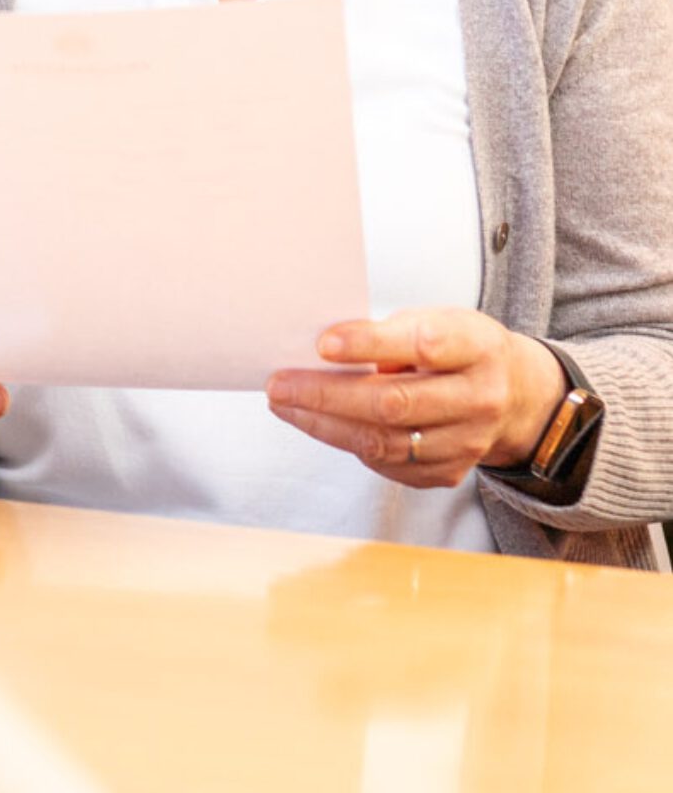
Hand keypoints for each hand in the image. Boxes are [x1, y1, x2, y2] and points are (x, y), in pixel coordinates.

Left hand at [265, 309, 566, 488]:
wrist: (514, 395)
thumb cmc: (459, 348)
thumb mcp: (437, 320)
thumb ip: (390, 334)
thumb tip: (325, 350)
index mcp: (477, 347)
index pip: (423, 346)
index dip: (370, 344)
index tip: (322, 343)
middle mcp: (479, 399)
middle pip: (395, 403)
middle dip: (327, 395)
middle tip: (279, 384)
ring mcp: (467, 442)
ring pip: (385, 441)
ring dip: (325, 425)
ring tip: (285, 405)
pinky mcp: (449, 472)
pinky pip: (388, 465)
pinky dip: (348, 443)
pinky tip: (319, 425)